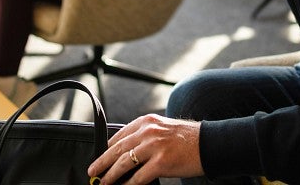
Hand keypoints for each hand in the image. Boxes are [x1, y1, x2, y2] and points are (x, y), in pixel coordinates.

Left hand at [87, 114, 202, 184]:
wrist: (207, 143)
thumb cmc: (186, 138)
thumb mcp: (162, 128)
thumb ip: (145, 135)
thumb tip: (126, 152)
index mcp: (147, 121)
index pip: (120, 134)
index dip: (107, 148)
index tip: (99, 157)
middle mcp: (148, 131)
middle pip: (118, 148)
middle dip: (102, 162)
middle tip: (92, 172)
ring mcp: (154, 146)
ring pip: (124, 162)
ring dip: (110, 175)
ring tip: (103, 183)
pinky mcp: (161, 162)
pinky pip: (138, 177)